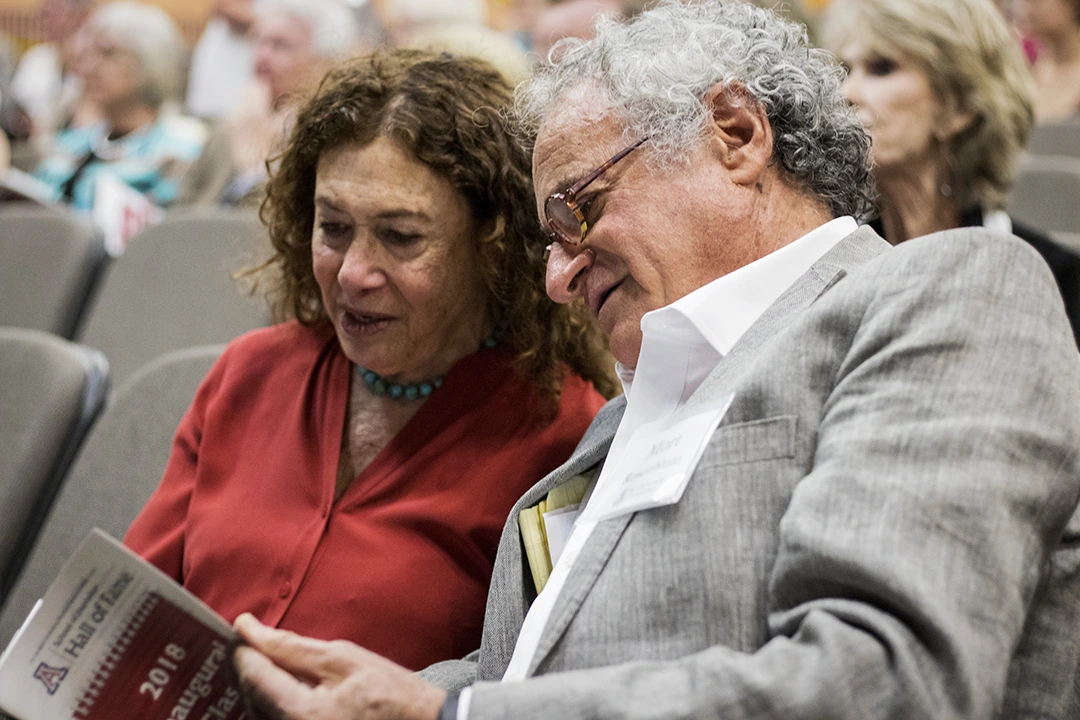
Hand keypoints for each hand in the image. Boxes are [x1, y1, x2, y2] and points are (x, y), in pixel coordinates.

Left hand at [232, 614, 446, 719]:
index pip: (252, 674)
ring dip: (262, 686)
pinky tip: (291, 688)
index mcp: (299, 714)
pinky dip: (275, 703)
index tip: (244, 627)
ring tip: (276, 663)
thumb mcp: (343, 659)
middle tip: (260, 641)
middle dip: (252, 666)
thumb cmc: (391, 693)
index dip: (244, 646)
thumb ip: (290, 647)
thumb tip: (248, 629)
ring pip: (257, 713)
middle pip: (249, 698)